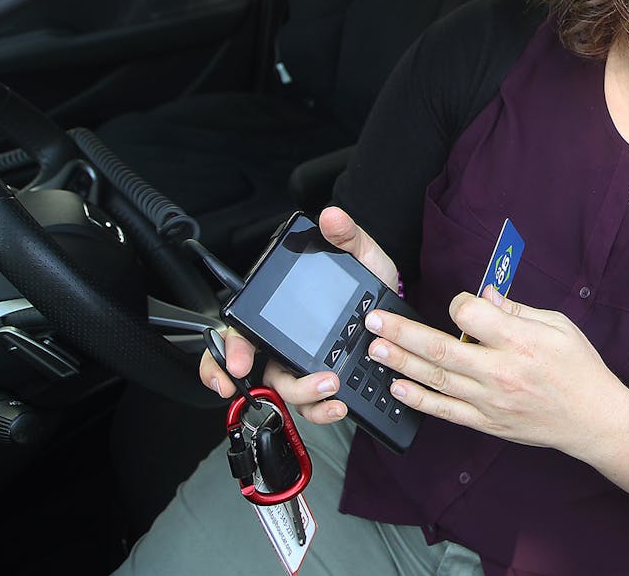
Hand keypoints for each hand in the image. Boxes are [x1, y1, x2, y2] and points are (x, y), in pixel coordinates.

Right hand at [196, 206, 402, 424]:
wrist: (402, 315)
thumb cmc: (372, 284)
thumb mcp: (363, 257)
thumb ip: (347, 236)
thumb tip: (331, 217)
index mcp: (284, 312)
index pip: (240, 329)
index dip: (225, 349)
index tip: (233, 363)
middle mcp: (287, 342)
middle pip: (249, 367)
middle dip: (243, 380)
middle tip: (252, 384)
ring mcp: (304, 366)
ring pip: (283, 390)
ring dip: (300, 393)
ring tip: (328, 384)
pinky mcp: (326, 385)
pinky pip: (313, 407)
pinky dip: (321, 411)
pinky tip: (338, 404)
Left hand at [362, 286, 628, 458]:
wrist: (593, 418)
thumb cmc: (579, 367)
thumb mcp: (558, 325)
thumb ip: (517, 310)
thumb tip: (486, 295)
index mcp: (519, 340)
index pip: (471, 314)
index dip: (459, 303)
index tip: (459, 303)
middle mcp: (500, 371)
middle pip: (440, 348)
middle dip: (402, 332)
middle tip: (374, 321)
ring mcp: (490, 400)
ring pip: (436, 378)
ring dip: (401, 363)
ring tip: (375, 349)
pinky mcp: (487, 422)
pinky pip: (446, 410)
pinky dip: (419, 399)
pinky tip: (397, 387)